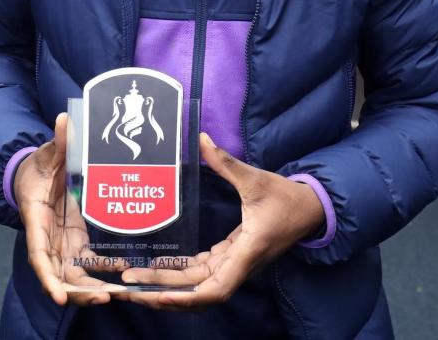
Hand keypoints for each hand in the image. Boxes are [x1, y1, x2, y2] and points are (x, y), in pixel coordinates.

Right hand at [16, 113, 124, 306]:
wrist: (35, 174)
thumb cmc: (37, 166)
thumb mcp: (45, 153)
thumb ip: (57, 142)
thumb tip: (64, 119)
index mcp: (37, 221)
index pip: (40, 256)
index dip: (49, 278)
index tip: (59, 298)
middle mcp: (49, 238)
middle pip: (60, 274)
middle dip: (79, 291)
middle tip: (103, 299)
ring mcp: (62, 242)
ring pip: (75, 274)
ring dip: (93, 287)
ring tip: (118, 295)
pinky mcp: (76, 241)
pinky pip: (90, 262)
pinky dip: (105, 270)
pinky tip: (126, 271)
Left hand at [116, 132, 324, 310]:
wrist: (311, 209)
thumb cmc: (286, 197)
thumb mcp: (256, 178)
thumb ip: (227, 163)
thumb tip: (202, 139)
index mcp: (247, 252)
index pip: (216, 289)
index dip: (187, 297)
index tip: (159, 296)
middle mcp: (240, 265)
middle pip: (197, 292)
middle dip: (161, 292)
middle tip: (127, 287)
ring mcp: (236, 264)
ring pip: (197, 286)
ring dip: (167, 286)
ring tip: (134, 283)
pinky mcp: (233, 257)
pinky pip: (203, 273)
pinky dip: (181, 274)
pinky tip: (158, 268)